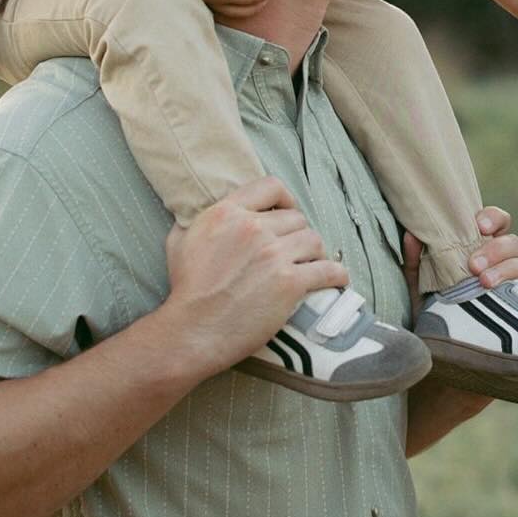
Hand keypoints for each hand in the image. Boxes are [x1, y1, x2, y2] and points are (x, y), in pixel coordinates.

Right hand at [159, 178, 347, 376]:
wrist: (193, 330)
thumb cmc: (185, 290)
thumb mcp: (180, 241)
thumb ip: (197, 220)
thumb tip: (208, 212)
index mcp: (227, 213)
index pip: (271, 187)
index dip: (285, 200)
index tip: (288, 212)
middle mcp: (253, 228)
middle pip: (296, 218)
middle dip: (297, 234)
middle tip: (294, 251)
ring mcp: (274, 254)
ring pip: (314, 240)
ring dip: (315, 253)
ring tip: (312, 265)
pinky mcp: (290, 282)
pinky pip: (328, 271)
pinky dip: (336, 274)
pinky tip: (337, 279)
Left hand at [401, 205, 517, 322]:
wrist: (450, 365)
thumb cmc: (439, 321)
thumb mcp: (422, 293)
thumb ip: (417, 265)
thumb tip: (411, 236)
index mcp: (485, 254)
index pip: (498, 225)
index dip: (493, 218)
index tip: (478, 226)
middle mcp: (507, 266)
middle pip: (514, 242)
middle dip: (496, 250)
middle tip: (474, 267)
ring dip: (509, 269)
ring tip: (486, 283)